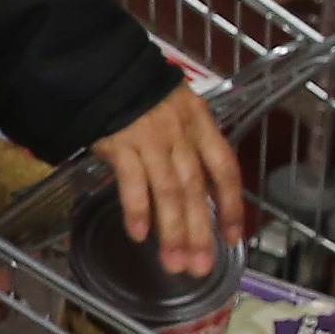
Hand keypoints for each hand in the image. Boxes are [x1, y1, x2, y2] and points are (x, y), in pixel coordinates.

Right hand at [95, 82, 246, 278]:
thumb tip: (194, 186)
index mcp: (200, 124)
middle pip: (196, 190)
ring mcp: (150, 139)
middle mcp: (180, 134)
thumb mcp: (175, 107)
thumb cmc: (136, 91)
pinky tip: (139, 235)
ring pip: (169, 192)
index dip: (231, 205)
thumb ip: (186, 141)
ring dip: (172, 231)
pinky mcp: (120, 143)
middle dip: (199, 232)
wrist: (101, 66)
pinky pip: (132, 182)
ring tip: (173, 263)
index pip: (224, 169)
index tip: (233, 237)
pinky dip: (137, 209)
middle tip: (200, 267)